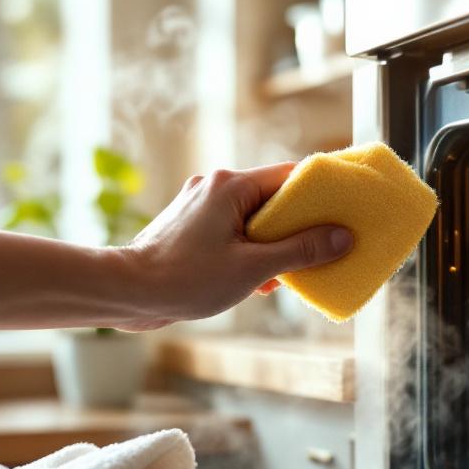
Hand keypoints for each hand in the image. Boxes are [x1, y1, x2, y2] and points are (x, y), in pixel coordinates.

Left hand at [117, 163, 351, 330]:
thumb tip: (342, 237)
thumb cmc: (186, 279)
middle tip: (320, 249)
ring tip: (284, 273)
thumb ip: (300, 250)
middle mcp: (214, 186)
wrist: (127, 292)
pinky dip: (248, 250)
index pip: (290, 176)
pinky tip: (256, 281)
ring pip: (252, 217)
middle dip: (297, 226)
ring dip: (272, 244)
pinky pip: (232, 230)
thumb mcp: (254, 268)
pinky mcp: (189, 225)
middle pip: (272, 198)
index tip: (341, 213)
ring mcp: (199, 205)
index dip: (319, 195)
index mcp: (231, 186)